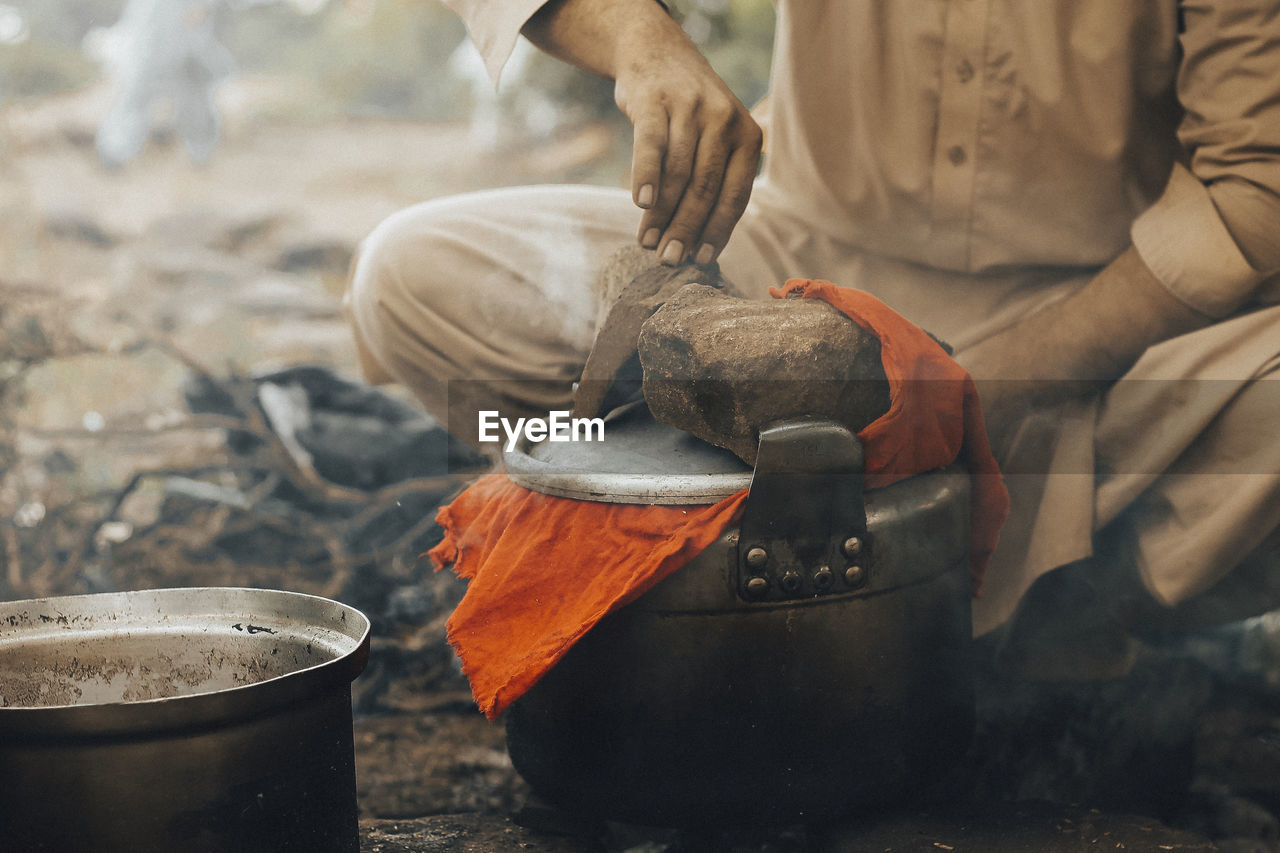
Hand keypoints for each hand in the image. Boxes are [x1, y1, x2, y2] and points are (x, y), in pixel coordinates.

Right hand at [614, 29, 761, 265]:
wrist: (655, 52)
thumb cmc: (686, 112)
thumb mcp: (715, 137)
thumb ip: (713, 180)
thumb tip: (698, 243)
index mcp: (747, 136)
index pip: (735, 195)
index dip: (717, 231)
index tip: (700, 261)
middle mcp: (723, 120)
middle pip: (704, 189)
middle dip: (686, 230)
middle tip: (669, 261)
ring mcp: (690, 108)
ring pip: (676, 174)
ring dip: (661, 215)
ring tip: (648, 242)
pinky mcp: (655, 101)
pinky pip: (652, 146)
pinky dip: (646, 177)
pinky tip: (640, 205)